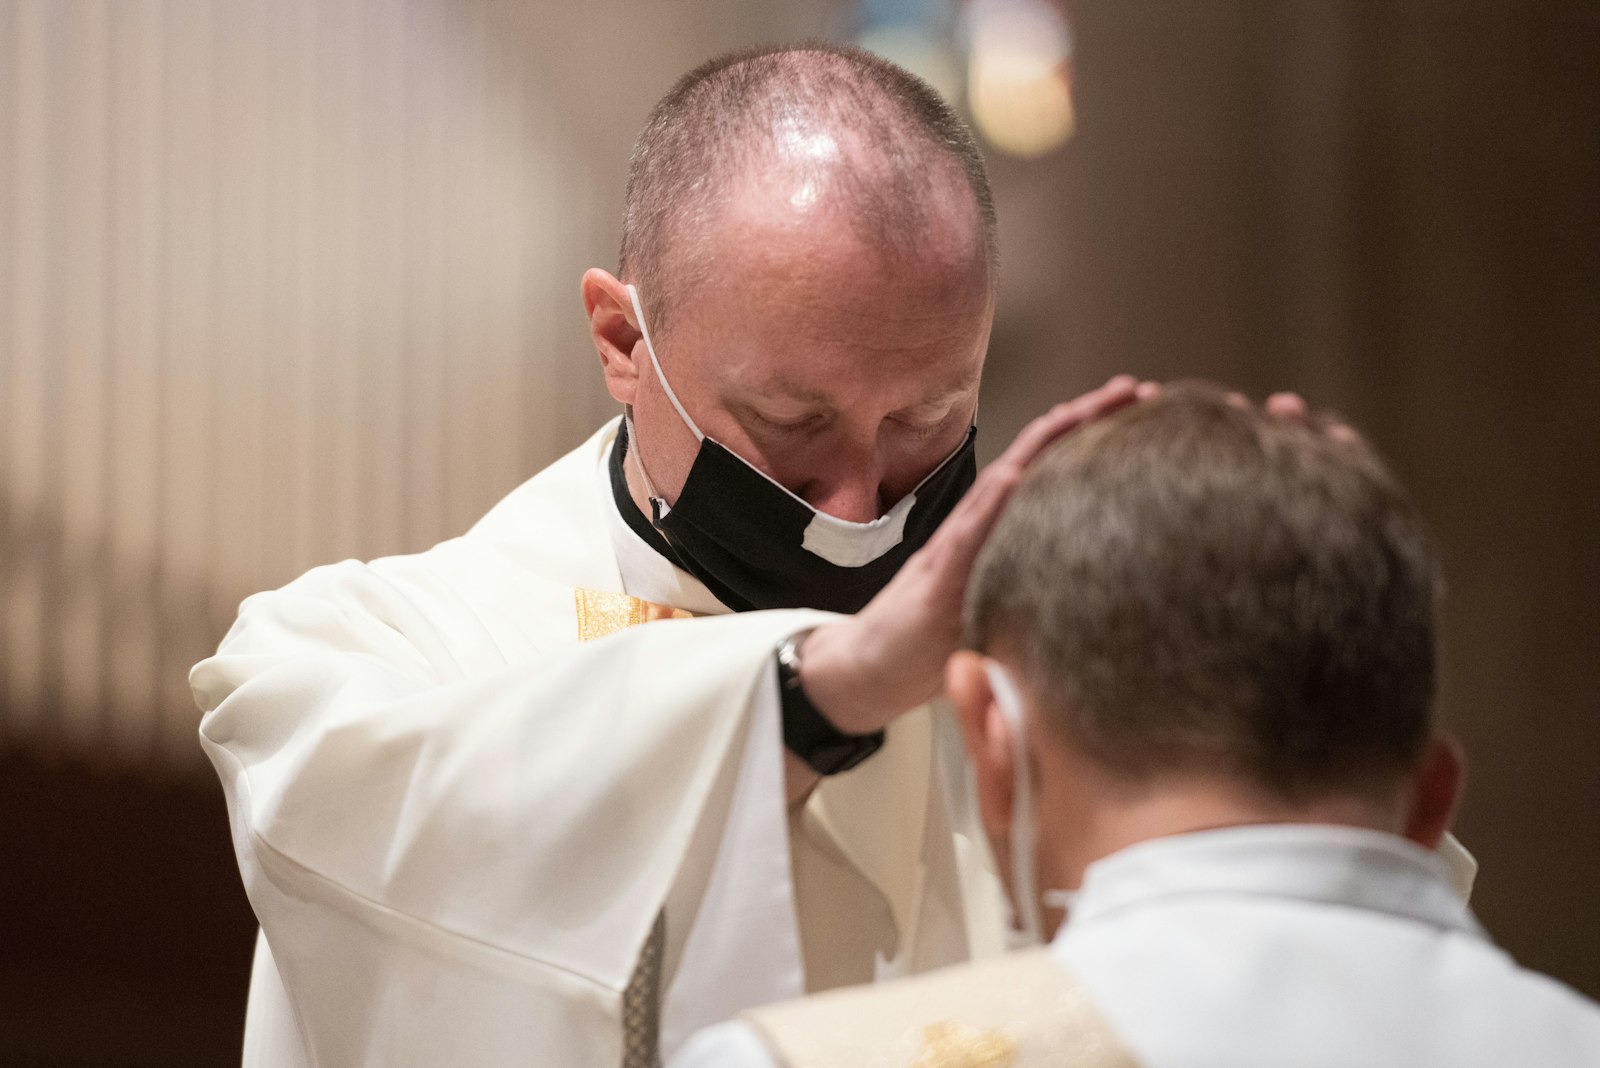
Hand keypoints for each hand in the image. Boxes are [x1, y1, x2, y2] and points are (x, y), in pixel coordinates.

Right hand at [797, 374, 1149, 734]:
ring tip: (1087, 409)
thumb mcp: (995, 609)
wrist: (865, 673)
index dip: (1097, 439)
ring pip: (1007, 485)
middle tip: (1141, 389)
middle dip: (1088, 422)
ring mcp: (956, 552)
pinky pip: (967, 537)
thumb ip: (1032, 585)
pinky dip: (993, 504)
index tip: (1148, 412)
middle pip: (1038, 462)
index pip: (1053, 472)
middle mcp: (979, 531)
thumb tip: (1100, 586)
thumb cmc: (931, 646)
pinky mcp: (936, 582)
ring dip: (1046, 444)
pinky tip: (1019, 475)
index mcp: (998, 535)